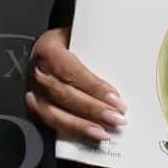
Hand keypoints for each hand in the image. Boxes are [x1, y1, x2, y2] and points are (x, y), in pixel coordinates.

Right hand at [25, 26, 126, 143]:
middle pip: (65, 95)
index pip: (71, 70)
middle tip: (116, 117)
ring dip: (82, 125)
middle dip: (93, 109)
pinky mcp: (36, 105)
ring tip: (104, 132)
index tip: (114, 98)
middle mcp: (39, 71)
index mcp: (49, 48)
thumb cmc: (70, 40)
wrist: (51, 44)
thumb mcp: (82, 34)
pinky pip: (51, 122)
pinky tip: (88, 133)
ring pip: (54, 113)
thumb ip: (100, 48)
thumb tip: (132, 62)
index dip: (93, 87)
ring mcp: (35, 90)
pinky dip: (71, 130)